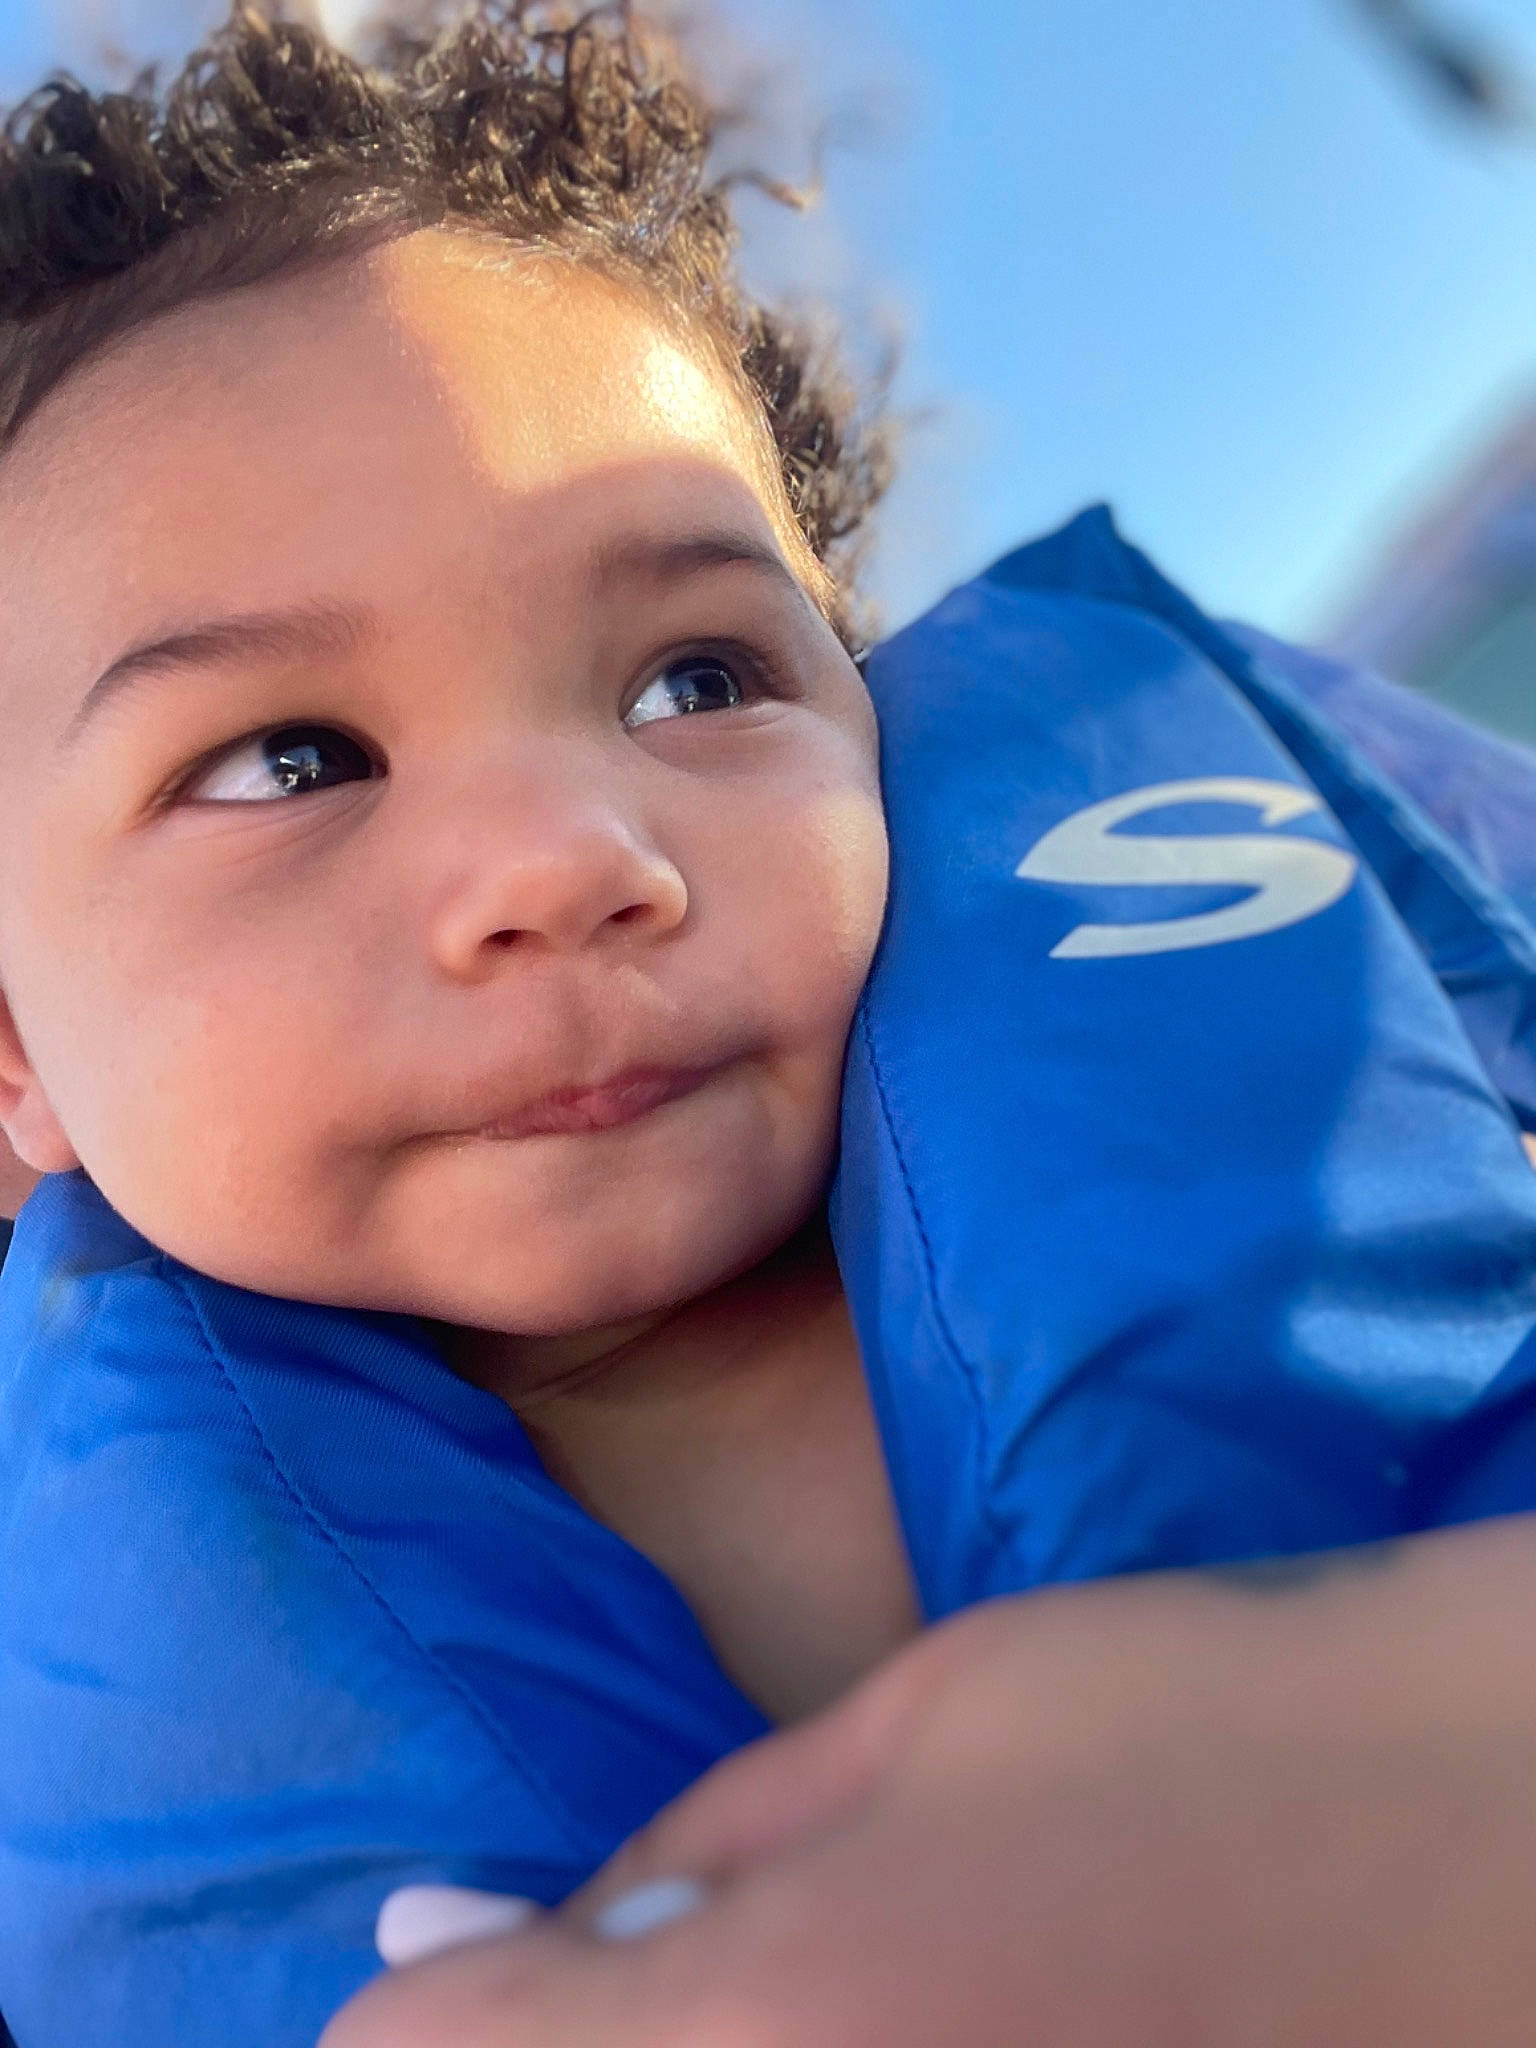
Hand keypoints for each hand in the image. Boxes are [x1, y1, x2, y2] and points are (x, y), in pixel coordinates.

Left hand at [323, 1515, 1535, 2046]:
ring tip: (805, 1973)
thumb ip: (695, 1851)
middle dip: (563, 2031)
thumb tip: (494, 1942)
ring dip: (686, 2046)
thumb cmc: (1201, 1730)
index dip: (437, 1996)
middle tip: (637, 1951)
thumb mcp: (917, 1722)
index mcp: (761, 2038)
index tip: (461, 1947)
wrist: (1498, 1852)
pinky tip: (900, 2011)